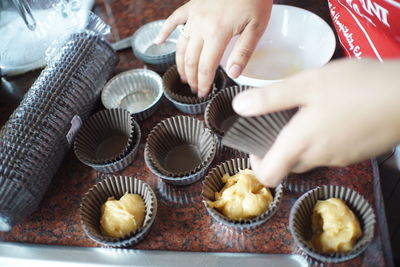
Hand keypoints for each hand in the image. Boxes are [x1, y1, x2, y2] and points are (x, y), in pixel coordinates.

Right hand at [155, 0, 271, 96]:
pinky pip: (173, 20)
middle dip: (192, 77)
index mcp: (218, 33)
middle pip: (191, 59)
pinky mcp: (192, 6)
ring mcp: (194, 15)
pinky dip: (164, 32)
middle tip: (195, 89)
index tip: (203, 93)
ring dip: (180, 63)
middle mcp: (201, 26)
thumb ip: (244, 52)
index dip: (203, 82)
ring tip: (183, 77)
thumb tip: (233, 74)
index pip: (206, 66)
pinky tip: (158, 42)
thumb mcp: (257, 27)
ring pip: (181, 45)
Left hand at [232, 59, 399, 186]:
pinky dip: (323, 139)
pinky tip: (333, 115)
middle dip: (278, 148)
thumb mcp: (307, 84)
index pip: (268, 175)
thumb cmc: (356, 87)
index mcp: (300, 144)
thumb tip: (239, 106)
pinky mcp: (357, 153)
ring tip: (307, 113)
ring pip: (310, 157)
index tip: (256, 144)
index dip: (255, 164)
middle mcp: (318, 158)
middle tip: (279, 122)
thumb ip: (270, 98)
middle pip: (288, 165)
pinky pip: (331, 152)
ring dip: (301, 142)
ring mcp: (340, 158)